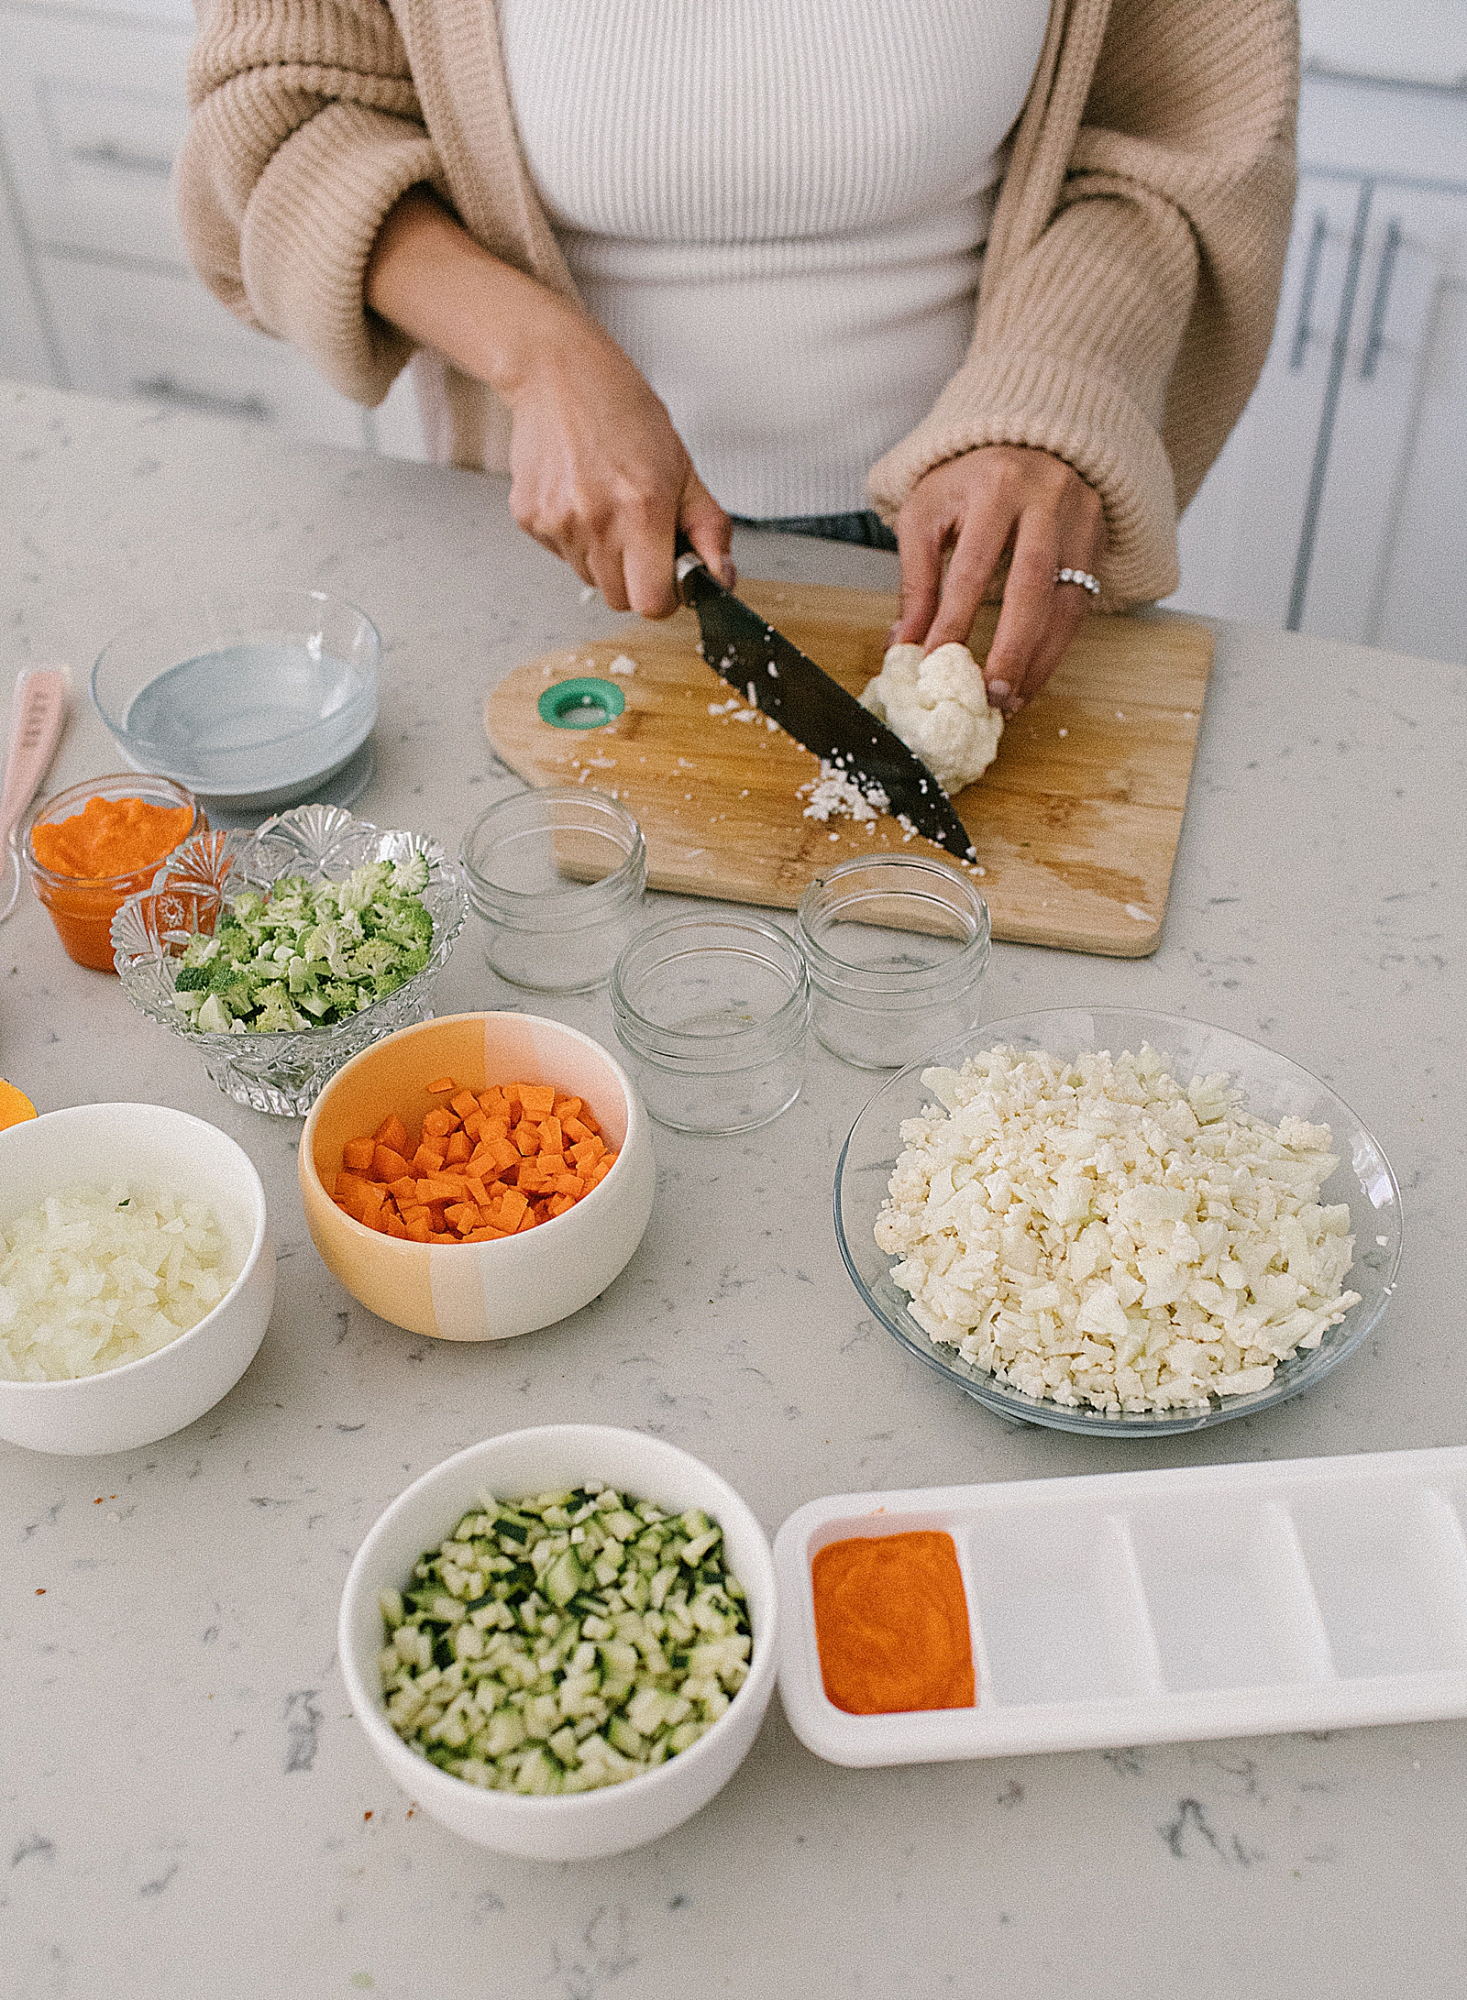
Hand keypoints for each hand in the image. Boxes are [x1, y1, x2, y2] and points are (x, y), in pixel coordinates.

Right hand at [365, 187, 730, 616]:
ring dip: (604, 558)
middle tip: (639, 534)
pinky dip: (574, 538)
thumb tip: (722, 580)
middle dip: (635, 579)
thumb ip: (707, 530)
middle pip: (619, 600)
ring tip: (607, 505)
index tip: (668, 573)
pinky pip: (562, 556)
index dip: (665, 595)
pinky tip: (579, 495)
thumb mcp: (682, 467)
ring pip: (590, 580)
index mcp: (643, 510)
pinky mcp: (529, 519)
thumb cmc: (625, 412)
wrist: (557, 373)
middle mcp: (596, 521)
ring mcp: (557, 522)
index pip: (653, 604)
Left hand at [891, 446, 1104, 713]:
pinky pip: (1082, 607)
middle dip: (1010, 648)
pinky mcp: (1097, 542)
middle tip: (989, 695)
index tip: (933, 664)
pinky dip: (1055, 649)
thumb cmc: (968, 481)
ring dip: (1039, 660)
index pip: (973, 565)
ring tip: (1011, 700)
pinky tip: (1031, 677)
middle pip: (1032, 585)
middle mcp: (1047, 498)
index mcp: (996, 484)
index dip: (954, 619)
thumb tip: (903, 644)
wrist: (1027, 440)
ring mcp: (1080, 520)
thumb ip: (916, 578)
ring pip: (1067, 602)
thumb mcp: (928, 513)